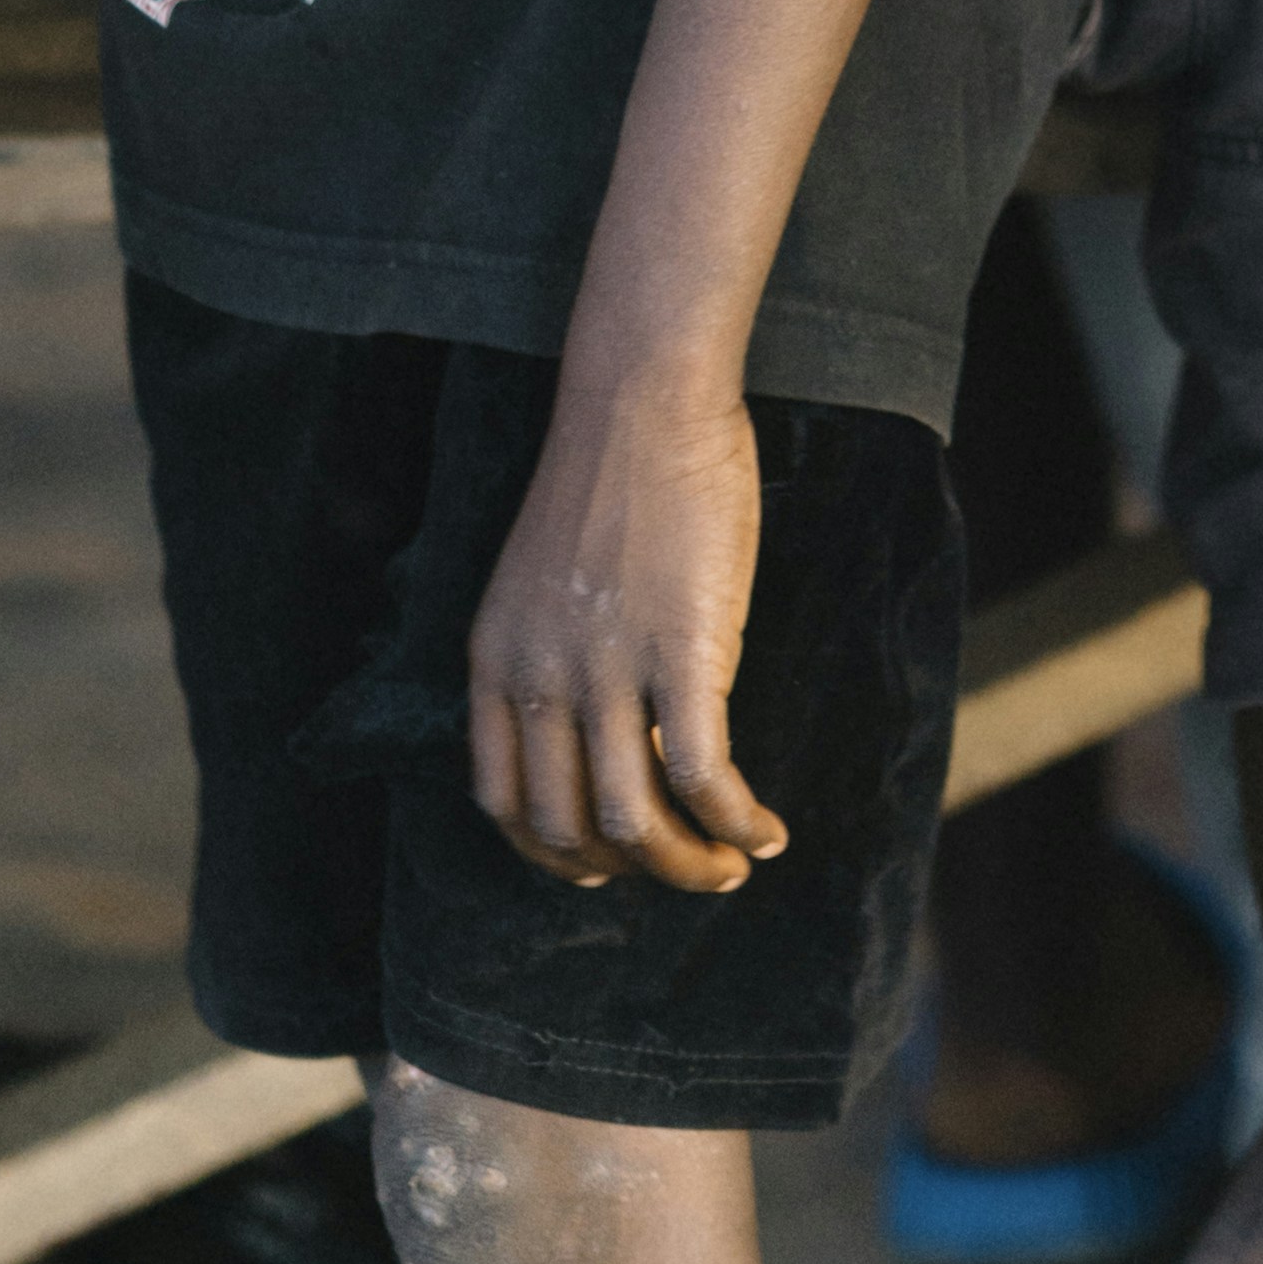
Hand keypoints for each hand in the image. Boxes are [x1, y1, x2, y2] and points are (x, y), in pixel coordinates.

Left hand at [466, 346, 778, 899]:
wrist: (646, 394)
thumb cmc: (611, 469)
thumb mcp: (543, 577)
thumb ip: (553, 656)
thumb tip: (609, 732)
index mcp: (497, 661)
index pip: (503, 802)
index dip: (550, 852)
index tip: (599, 866)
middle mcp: (539, 681)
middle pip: (568, 829)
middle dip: (629, 869)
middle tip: (683, 867)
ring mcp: (608, 671)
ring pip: (635, 822)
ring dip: (687, 867)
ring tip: (731, 867)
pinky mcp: (683, 655)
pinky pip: (704, 777)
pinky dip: (735, 823)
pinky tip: (766, 830)